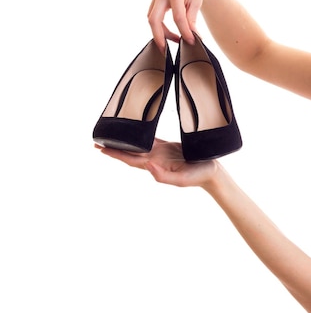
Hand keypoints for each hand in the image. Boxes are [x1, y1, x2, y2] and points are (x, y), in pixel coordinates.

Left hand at [95, 138, 218, 187]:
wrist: (212, 172)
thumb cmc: (198, 176)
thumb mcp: (181, 180)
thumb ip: (163, 176)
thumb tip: (146, 166)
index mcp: (155, 166)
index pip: (130, 159)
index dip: (116, 154)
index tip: (101, 148)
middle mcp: (155, 159)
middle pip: (129, 152)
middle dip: (114, 147)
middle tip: (97, 142)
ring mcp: (160, 153)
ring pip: (137, 146)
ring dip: (124, 142)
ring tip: (112, 135)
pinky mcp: (168, 147)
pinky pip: (151, 139)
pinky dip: (140, 135)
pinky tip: (134, 132)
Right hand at [147, 0, 210, 52]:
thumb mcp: (197, 0)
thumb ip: (192, 18)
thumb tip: (191, 35)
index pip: (178, 18)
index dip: (185, 32)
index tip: (192, 41)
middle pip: (154, 19)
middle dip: (160, 37)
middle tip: (167, 50)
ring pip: (152, 18)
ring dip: (160, 32)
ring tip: (175, 40)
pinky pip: (153, 14)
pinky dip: (159, 25)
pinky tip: (169, 32)